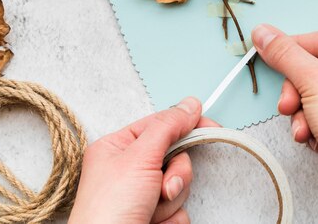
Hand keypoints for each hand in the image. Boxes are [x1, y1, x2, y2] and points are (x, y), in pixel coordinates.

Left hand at [69, 97, 215, 223]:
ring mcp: (142, 195)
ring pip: (180, 185)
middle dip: (175, 174)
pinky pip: (180, 210)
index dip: (186, 124)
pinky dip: (170, 219)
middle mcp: (129, 170)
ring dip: (171, 200)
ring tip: (149, 211)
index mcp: (118, 148)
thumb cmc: (107, 211)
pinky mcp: (153, 217)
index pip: (160, 125)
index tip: (210, 126)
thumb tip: (189, 104)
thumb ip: (167, 127)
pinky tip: (151, 223)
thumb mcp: (138, 158)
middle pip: (175, 156)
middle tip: (162, 187)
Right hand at [251, 25, 317, 223]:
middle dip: (297, 91)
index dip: (294, 48)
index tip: (271, 53)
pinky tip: (315, 138)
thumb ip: (284, 53)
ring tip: (303, 128)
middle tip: (287, 104)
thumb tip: (264, 33)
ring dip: (303, 112)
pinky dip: (315, 125)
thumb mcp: (311, 79)